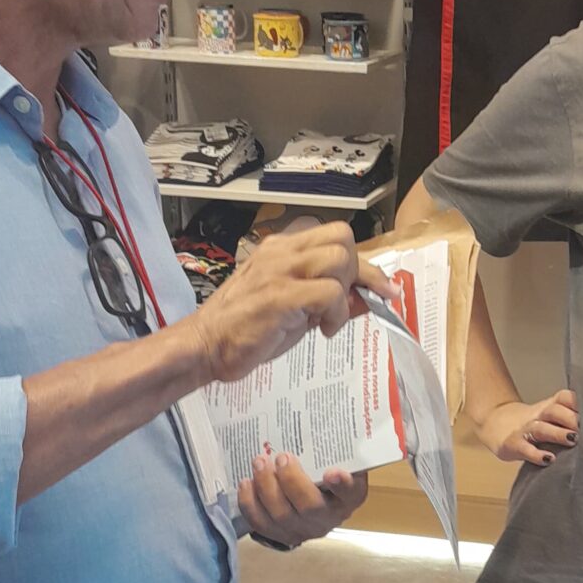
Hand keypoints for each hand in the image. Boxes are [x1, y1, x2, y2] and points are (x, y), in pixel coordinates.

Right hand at [190, 224, 395, 383]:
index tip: (377, 288)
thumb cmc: (246, 328)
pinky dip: (336, 314)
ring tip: (328, 319)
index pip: (336, 236)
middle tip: (345, 303)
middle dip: (357, 271)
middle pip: (342, 237)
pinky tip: (322, 330)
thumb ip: (327, 296)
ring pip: (340, 258)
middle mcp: (281, 251)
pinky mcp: (279, 295)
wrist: (205, 346)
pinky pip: (330, 292)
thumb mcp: (294, 307)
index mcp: (281, 248)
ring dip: (345, 292)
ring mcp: (279, 271)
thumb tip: (368, 295)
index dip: (362, 264)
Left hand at [237, 452, 368, 547]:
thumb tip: (320, 410)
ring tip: (259, 462)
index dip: (342, 485)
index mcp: (348, 496)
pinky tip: (246, 482)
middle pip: (310, 507)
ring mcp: (302, 529)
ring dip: (266, 488)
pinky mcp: (279, 534)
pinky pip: (260, 523)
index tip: (332, 472)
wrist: (312, 500)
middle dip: (292, 481)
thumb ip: (332, 445)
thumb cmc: (324, 472)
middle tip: (282, 457)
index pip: (351, 492)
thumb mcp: (336, 459)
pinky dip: (250, 503)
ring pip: (281, 516)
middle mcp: (327, 517)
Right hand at [477, 389, 578, 465]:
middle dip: (570, 418)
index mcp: (548, 408)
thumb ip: (569, 420)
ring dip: (557, 434)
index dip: (576, 402)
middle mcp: (537, 417)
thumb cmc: (532, 426)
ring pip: (541, 429)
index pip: (563, 398)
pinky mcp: (513, 445)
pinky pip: (525, 449)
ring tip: (572, 439)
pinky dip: (536, 454)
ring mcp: (524, 430)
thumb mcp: (548, 418)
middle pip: (553, 411)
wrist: (496, 427)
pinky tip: (548, 459)